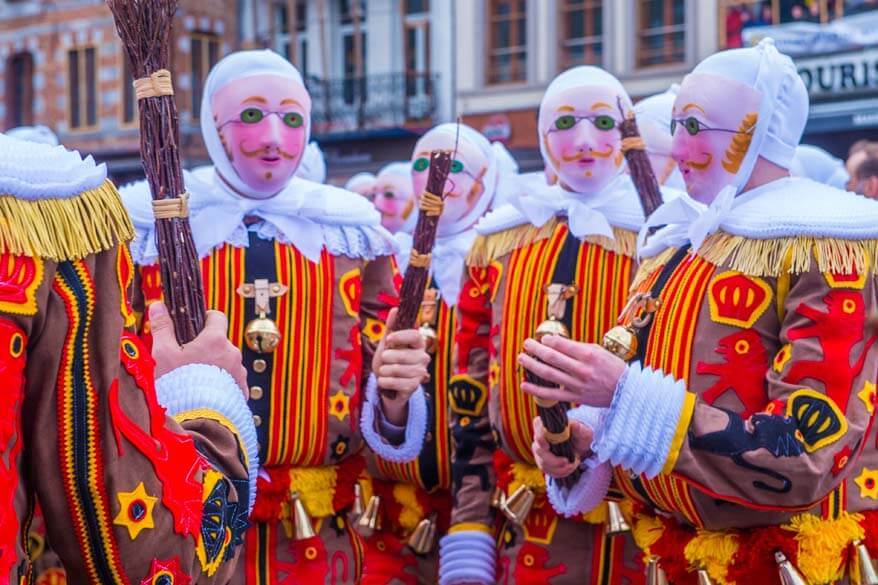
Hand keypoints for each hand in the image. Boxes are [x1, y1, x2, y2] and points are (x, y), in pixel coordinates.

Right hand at [150, 301, 247, 397]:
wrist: (195, 421)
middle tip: (187, 361)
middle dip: (206, 348)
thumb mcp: (163, 354)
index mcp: (215, 340)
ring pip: (227, 363)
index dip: (205, 318)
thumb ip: (162, 328)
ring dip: (215, 367)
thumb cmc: (177, 386)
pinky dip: (221, 385)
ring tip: (196, 381)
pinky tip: (206, 394)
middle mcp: (233, 354)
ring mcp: (239, 373)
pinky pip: (232, 382)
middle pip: (220, 343)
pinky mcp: (241, 392)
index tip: (194, 326)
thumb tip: (158, 305)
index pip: (217, 317)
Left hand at [373, 308, 430, 423]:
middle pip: (403, 355)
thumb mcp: (387, 343)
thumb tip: (395, 309)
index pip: (415, 336)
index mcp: (418, 343)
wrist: (387, 383)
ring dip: (384, 371)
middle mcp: (423, 357)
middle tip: (384, 359)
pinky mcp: (414, 386)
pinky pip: (396, 382)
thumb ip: (391, 327)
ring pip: (397, 370)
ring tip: (384, 371)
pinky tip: (384, 380)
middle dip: (387, 358)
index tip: (388, 339)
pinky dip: (384, 381)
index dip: (401, 336)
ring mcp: (420, 372)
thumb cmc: (389, 360)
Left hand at [518, 335, 624, 407]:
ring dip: (532, 365)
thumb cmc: (612, 367)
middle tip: (526, 343)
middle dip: (536, 349)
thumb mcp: (599, 351)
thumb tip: (555, 342)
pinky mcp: (575, 397)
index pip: (562, 344)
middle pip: (552, 358)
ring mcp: (577, 385)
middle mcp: (582, 370)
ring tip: (522, 358)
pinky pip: (551, 395)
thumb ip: (578, 347)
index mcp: (589, 355)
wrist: (626, 391)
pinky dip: (536, 391)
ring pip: (549, 374)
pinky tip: (524, 385)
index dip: (548, 340)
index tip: (542, 338)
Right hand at [532, 417, 592, 478]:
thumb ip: (579, 428)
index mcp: (547, 424)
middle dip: (553, 460)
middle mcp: (540, 436)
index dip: (540, 437)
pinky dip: (559, 472)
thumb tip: (573, 425)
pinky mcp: (543, 461)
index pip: (537, 425)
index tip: (547, 446)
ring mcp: (540, 450)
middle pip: (538, 449)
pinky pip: (547, 470)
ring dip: (558, 468)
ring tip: (572, 465)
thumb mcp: (583, 431)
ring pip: (542, 463)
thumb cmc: (581, 435)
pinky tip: (569, 469)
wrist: (581, 447)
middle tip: (567, 462)